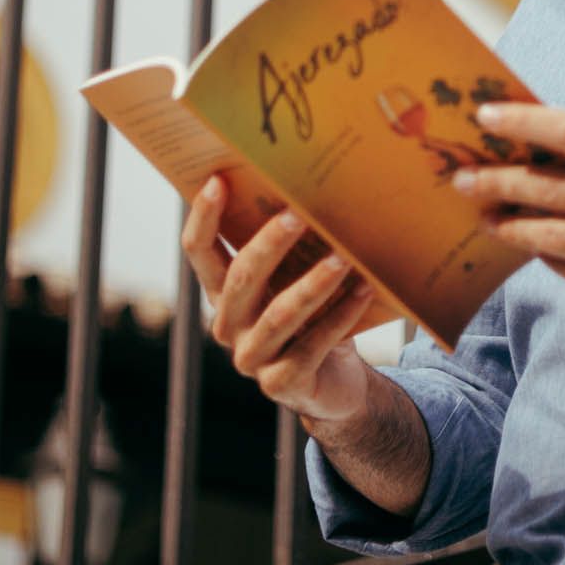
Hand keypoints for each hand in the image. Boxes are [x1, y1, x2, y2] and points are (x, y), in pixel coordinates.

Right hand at [179, 176, 379, 421]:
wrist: (333, 382)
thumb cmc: (313, 316)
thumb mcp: (294, 280)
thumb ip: (290, 248)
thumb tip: (310, 187)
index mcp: (223, 293)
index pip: (200, 252)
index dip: (203, 217)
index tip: (218, 180)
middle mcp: (229, 326)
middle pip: (241, 277)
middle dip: (269, 243)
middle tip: (299, 214)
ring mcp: (252, 358)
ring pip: (279, 314)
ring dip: (313, 283)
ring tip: (342, 257)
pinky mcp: (281, 384)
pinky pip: (312, 345)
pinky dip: (340, 316)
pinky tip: (364, 290)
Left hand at [454, 103, 564, 329]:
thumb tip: (546, 145)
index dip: (522, 122)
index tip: (485, 117)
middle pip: (546, 186)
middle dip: (496, 180)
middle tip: (461, 178)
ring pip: (549, 233)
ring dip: (509, 224)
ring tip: (484, 216)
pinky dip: (547, 256)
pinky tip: (531, 247)